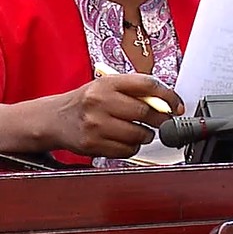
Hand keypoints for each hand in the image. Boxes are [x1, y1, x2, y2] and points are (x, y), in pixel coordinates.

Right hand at [51, 74, 182, 157]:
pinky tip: (124, 140)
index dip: (169, 96)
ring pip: (139, 134)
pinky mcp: (93, 144)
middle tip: (160, 122)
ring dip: (146, 135)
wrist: (55, 119)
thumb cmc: (88, 102)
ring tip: (137, 130)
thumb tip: (169, 104)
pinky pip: (128, 150)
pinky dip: (132, 147)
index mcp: (107, 83)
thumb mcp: (108, 87)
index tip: (177, 106)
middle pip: (146, 112)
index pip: (147, 85)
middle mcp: (99, 102)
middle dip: (160, 120)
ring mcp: (95, 124)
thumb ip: (136, 91)